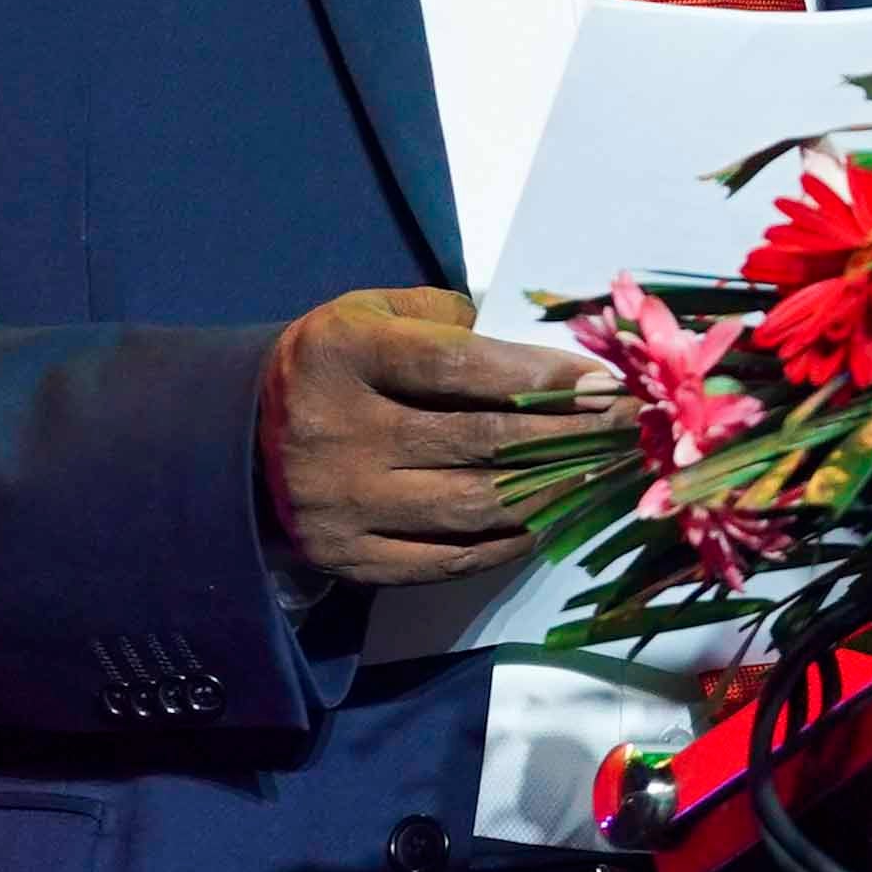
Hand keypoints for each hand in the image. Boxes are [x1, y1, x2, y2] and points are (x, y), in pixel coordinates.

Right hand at [259, 288, 582, 586]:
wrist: (246, 442)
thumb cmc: (337, 367)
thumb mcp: (370, 313)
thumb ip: (447, 317)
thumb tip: (537, 357)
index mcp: (342, 355)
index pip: (457, 366)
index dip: (538, 375)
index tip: (599, 383)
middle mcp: (336, 431)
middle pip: (478, 440)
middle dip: (566, 434)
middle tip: (625, 427)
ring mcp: (341, 503)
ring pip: (472, 506)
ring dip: (552, 490)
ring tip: (602, 471)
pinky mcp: (350, 558)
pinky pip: (449, 557)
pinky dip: (509, 541)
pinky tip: (551, 516)